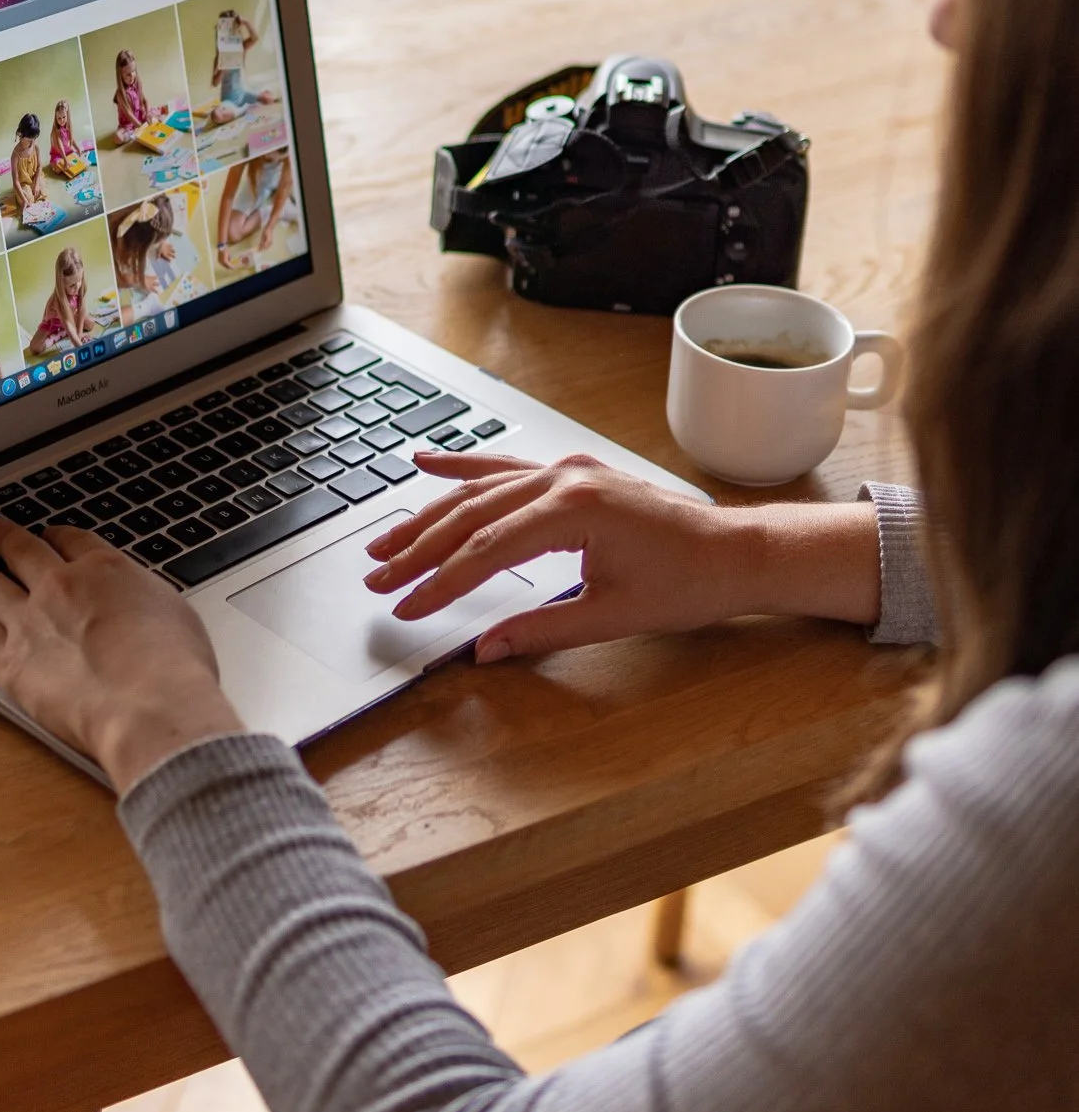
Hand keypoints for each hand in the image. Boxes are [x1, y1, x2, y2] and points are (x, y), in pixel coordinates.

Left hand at [0, 519, 243, 792]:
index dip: (57, 536)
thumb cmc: (174, 670)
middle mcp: (61, 585)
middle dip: (5, 539)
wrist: (149, 706)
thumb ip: (145, 603)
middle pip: (23, 552)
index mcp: (106, 570)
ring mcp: (29, 620)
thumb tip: (138, 606)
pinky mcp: (7, 659)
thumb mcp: (176, 616)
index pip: (73, 541)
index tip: (50, 535)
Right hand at [364, 452, 881, 663]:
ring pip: (480, 490)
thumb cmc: (686, 584)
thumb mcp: (611, 616)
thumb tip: (484, 650)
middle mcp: (564, 478)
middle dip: (420, 549)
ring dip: (429, 514)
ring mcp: (566, 470)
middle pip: (472, 516)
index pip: (487, 550)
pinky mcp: (570, 473)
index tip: (407, 607)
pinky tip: (426, 461)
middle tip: (378, 577)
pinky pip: (505, 468)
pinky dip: (464, 466)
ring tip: (385, 540)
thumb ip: (540, 629)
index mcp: (574, 510)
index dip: (440, 582)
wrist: (733, 553)